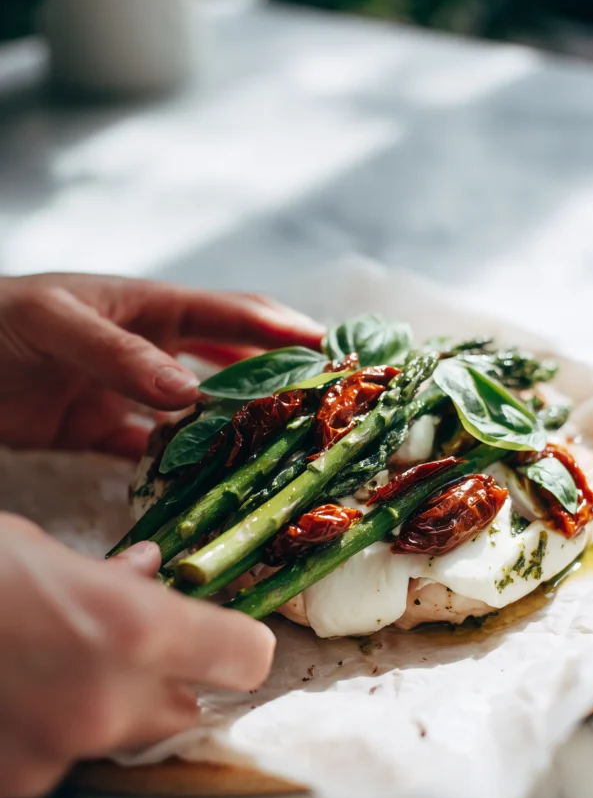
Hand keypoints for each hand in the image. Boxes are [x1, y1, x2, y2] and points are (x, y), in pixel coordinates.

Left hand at [0, 273, 322, 456]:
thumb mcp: (53, 323)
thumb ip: (118, 353)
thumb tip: (189, 394)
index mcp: (148, 308)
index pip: (230, 315)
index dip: (283, 330)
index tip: (333, 349)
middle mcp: (147, 349)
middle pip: (227, 364)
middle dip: (275, 381)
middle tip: (324, 408)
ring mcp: (126, 391)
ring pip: (197, 413)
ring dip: (234, 431)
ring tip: (280, 456)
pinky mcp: (99, 430)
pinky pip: (152, 452)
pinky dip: (179, 469)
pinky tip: (207, 488)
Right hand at [0, 516, 274, 797]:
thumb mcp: (39, 550)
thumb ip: (106, 575)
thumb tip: (146, 572)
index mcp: (131, 628)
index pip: (245, 658)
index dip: (240, 644)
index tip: (228, 634)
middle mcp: (107, 702)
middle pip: (185, 708)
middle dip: (168, 679)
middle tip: (125, 644)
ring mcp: (56, 751)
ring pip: (119, 735)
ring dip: (104, 705)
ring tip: (49, 661)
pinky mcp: (13, 782)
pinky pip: (57, 756)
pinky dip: (46, 729)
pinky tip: (9, 689)